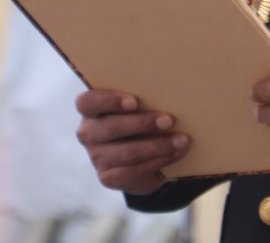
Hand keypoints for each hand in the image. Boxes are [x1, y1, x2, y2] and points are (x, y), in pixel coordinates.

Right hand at [74, 88, 189, 194]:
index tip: (134, 102)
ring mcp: (96, 157)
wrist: (139, 155)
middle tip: (170, 120)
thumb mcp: (137, 106)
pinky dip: (160, 161)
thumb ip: (143, 98)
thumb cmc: (139, 119)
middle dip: (143, 124)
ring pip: (127, 152)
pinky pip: (135, 170)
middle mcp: (88, 133)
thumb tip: (171, 92)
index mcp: (90, 109)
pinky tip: (176, 153)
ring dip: (159, 145)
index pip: (87, 102)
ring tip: (182, 140)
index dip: (109, 101)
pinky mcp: (108, 177)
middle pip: (111, 127)